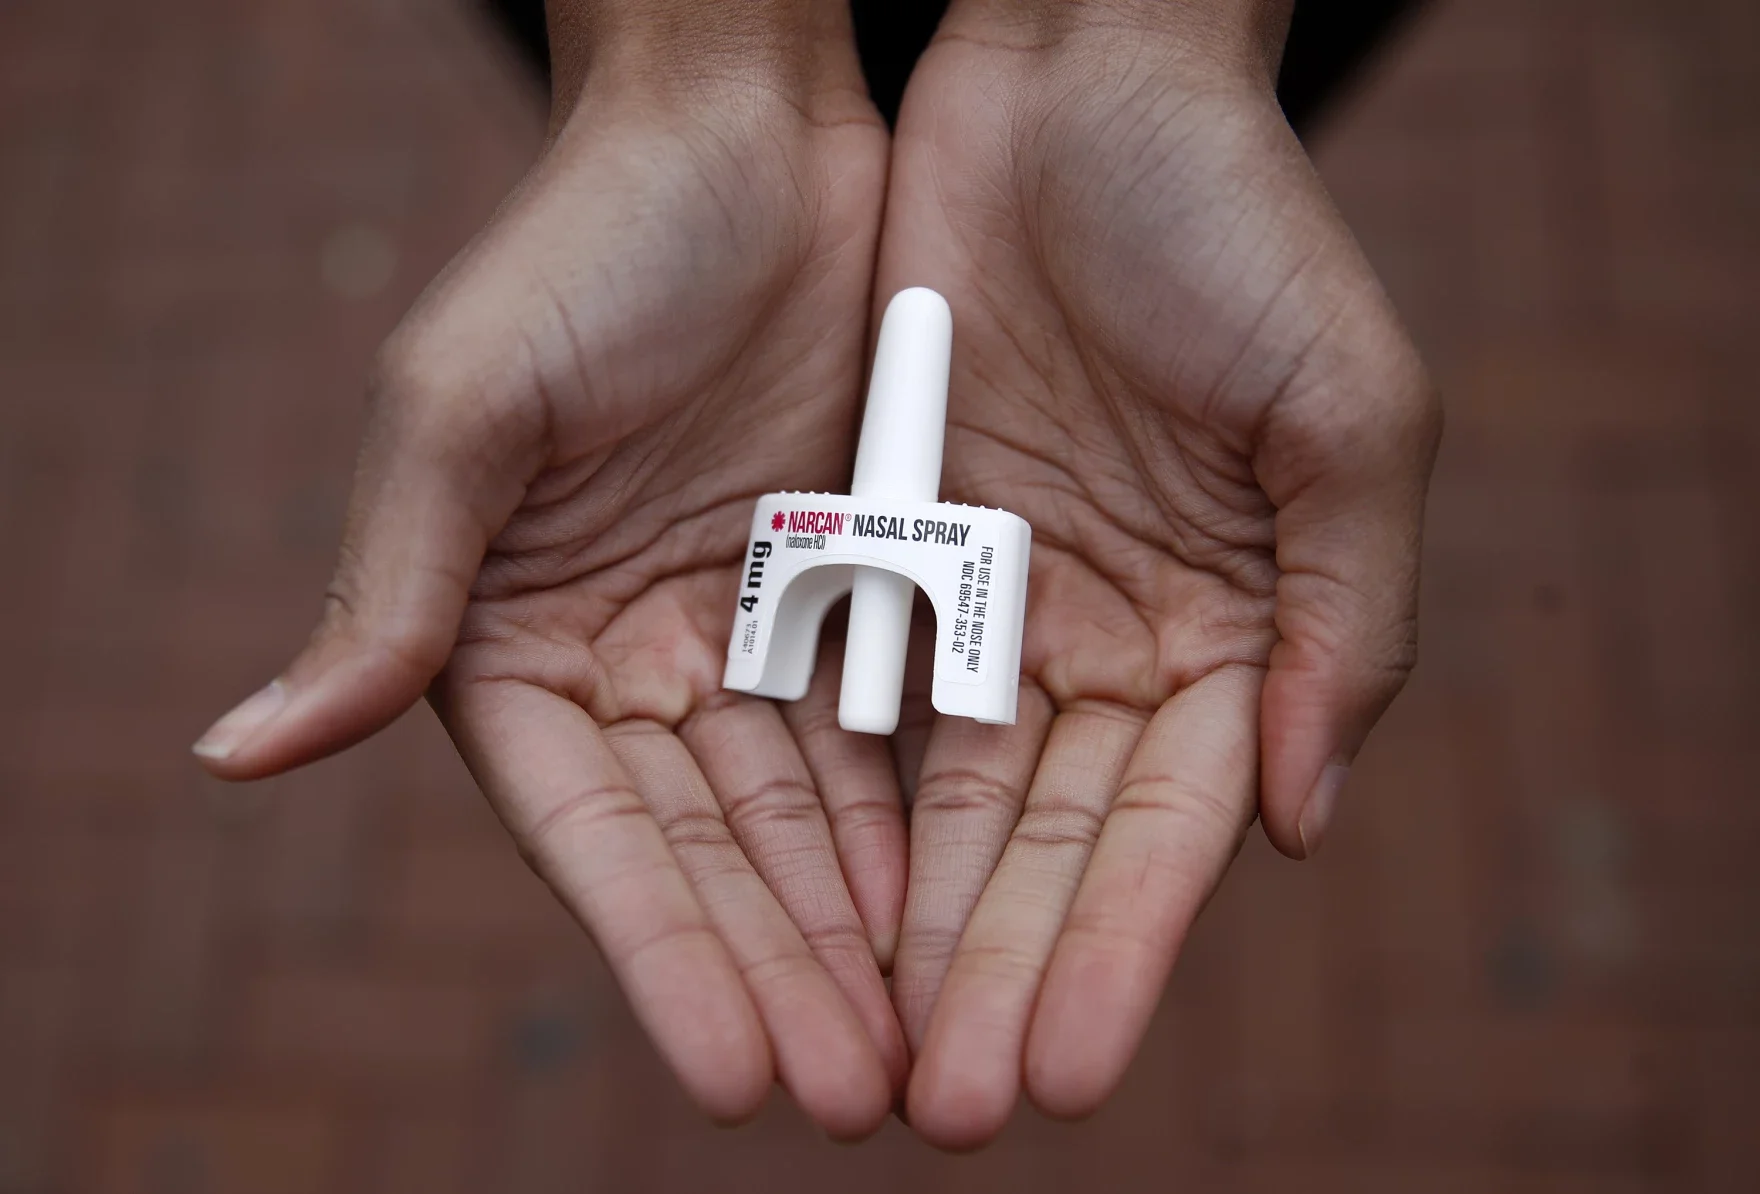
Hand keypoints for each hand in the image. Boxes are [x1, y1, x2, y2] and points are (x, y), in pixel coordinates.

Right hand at [192, 20, 908, 1137]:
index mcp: (516, 639)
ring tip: (917, 1048)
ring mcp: (747, 625)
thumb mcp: (467, 409)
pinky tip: (955, 907)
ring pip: (806, 809)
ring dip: (856, 929)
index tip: (735, 1072)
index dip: (662, 954)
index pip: (597, 834)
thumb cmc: (585, 245)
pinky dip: (913, 814)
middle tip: (858, 1100)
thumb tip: (237, 755)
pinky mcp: (850, 579)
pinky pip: (885, 720)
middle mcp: (633, 654)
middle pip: (711, 848)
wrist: (746, 127)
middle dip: (780, 973)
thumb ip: (389, 591)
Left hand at [877, 5, 1440, 1146]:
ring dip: (902, 928)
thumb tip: (1300, 829)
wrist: (1077, 77)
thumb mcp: (1349, 417)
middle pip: (1039, 842)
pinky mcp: (881, 540)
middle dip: (995, 974)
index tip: (1065, 1068)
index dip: (1116, 949)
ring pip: (935, 796)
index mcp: (1228, 627)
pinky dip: (827, 798)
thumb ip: (1346, 625)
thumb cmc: (1239, 224)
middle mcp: (1100, 636)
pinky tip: (800, 909)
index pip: (1164, 828)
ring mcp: (985, 596)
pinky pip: (846, 691)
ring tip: (862, 1062)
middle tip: (948, 1113)